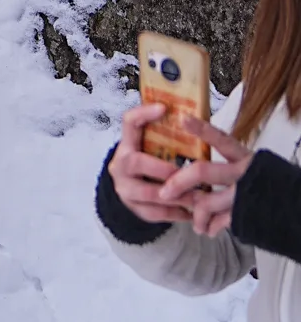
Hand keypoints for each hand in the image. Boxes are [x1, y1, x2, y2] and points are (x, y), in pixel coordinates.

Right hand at [108, 105, 194, 224]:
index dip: (143, 114)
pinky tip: (194, 211)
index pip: (128, 122)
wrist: (128, 190)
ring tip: (201, 195)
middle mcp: (120, 165)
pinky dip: (178, 212)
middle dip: (164, 168)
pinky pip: (157, 213)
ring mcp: (125, 189)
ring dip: (178, 194)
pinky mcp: (134, 209)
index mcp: (127, 144)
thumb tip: (197, 121)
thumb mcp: (149, 147)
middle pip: (136, 163)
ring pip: (150, 193)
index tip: (164, 108)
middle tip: (188, 171)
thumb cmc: (148, 162)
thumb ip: (164, 139)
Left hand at [158, 121, 255, 237]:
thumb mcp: (249, 166)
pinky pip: (220, 221)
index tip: (183, 118)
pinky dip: (210, 227)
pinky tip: (207, 229)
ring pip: (207, 202)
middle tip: (163, 192)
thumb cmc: (265, 183)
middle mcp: (243, 172)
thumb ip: (226, 162)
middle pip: (203, 171)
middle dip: (178, 182)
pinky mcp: (246, 214)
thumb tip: (194, 166)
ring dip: (195, 215)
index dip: (202, 129)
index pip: (221, 139)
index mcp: (243, 156)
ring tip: (194, 222)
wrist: (291, 208)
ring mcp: (244, 193)